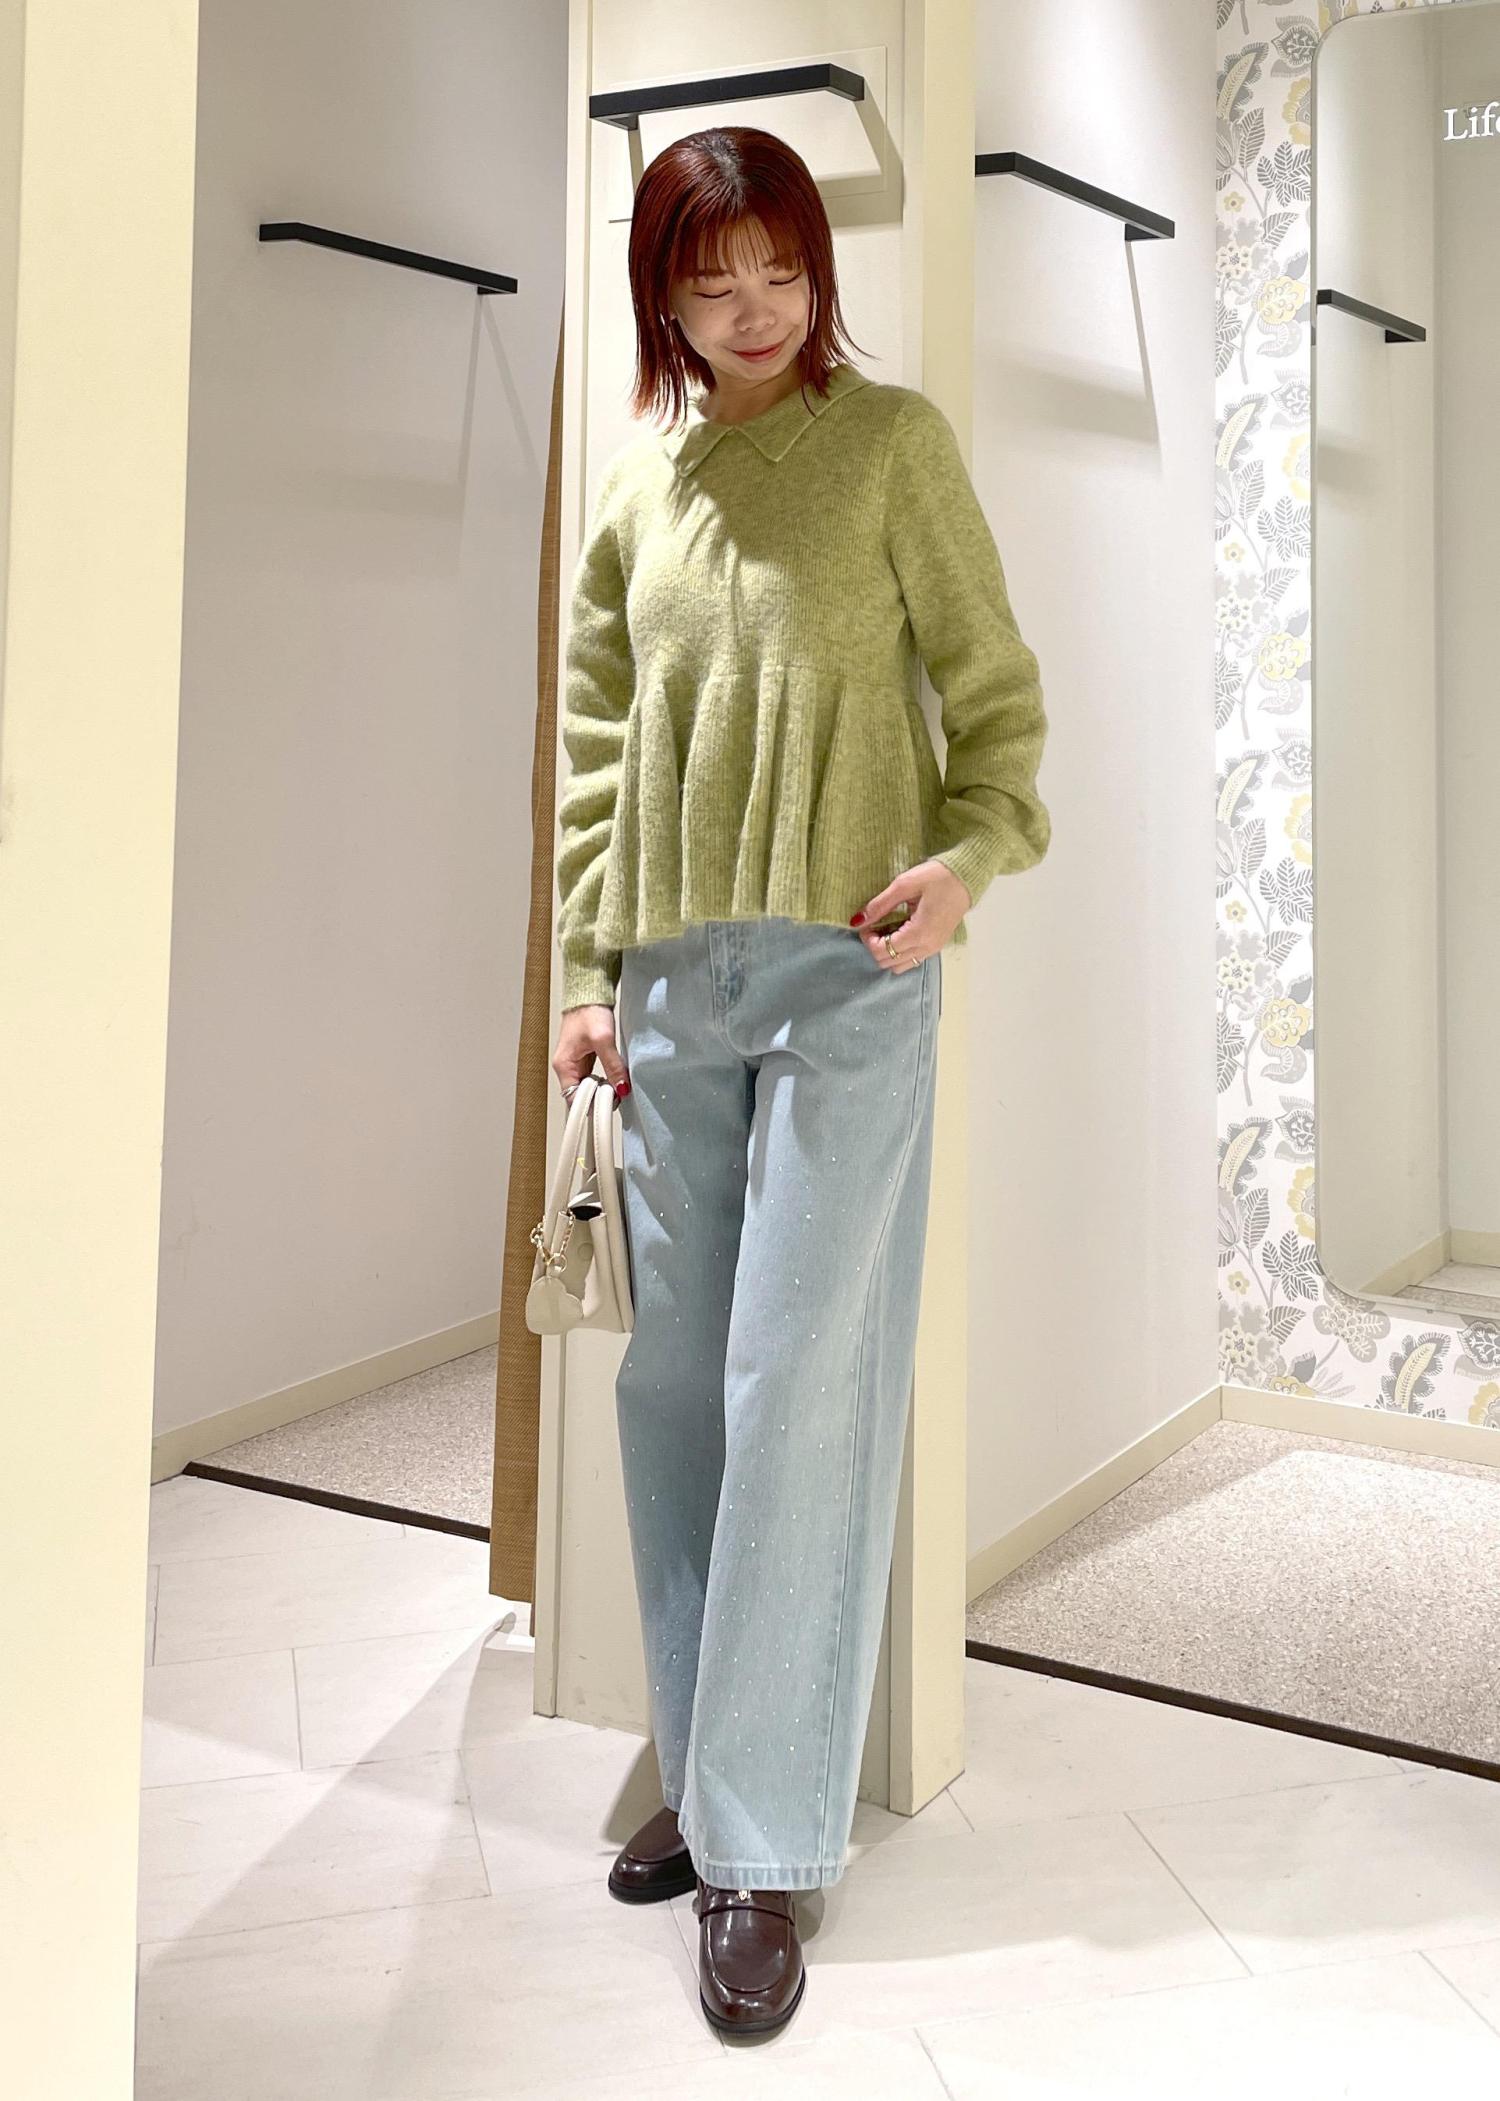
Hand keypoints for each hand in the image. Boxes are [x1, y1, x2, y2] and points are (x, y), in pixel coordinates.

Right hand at [553, 1004, 629, 1102]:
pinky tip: (615, 1081)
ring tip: (618, 1089)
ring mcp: (575, 1064)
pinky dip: (604, 1082)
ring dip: (602, 1091)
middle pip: (580, 1096)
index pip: (573, 1098)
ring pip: (588, 1088)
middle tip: (617, 1096)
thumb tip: (621, 1087)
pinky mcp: (584, 1059)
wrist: (589, 994)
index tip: (608, 1104)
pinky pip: (593, 1078)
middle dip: (598, 1099)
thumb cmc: (589, 1011)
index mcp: (564, 1065)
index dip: (590, 1104)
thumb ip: (613, 1065)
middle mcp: (566, 1067)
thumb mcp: (604, 1039)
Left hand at [850, 859, 970, 974]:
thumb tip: (857, 921)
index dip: (868, 940)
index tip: (868, 923)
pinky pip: (912, 959)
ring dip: (888, 951)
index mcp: (919, 933)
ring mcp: (934, 949)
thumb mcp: (904, 884)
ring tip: (888, 928)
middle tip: (875, 925)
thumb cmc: (938, 877)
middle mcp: (927, 947)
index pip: (883, 952)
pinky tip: (901, 931)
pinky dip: (900, 951)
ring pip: (900, 966)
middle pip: (889, 963)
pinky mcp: (937, 945)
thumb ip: (879, 904)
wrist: (966, 877)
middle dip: (876, 946)